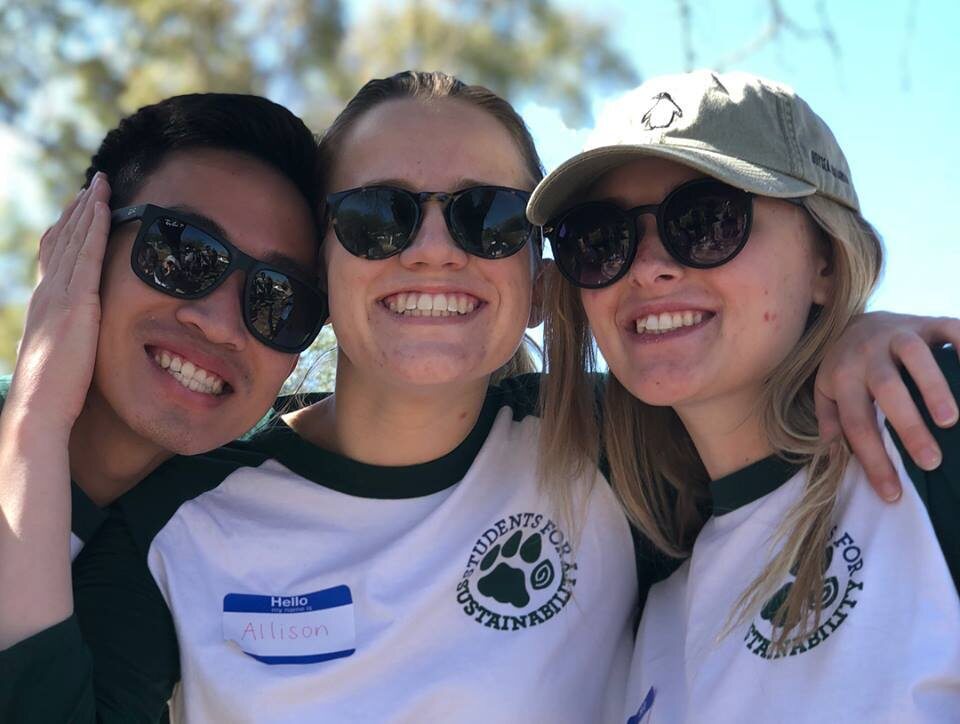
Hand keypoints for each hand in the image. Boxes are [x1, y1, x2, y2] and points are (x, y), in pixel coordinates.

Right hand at [5, 173, 111, 432]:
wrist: (39, 408)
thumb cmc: (54, 393)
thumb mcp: (63, 354)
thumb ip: (70, 336)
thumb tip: (80, 334)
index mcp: (46, 304)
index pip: (55, 256)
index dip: (67, 230)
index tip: (79, 209)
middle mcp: (48, 293)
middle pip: (62, 240)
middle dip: (78, 211)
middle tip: (92, 185)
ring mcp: (60, 295)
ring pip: (74, 240)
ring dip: (87, 209)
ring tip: (100, 185)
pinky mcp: (75, 302)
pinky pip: (87, 255)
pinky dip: (94, 228)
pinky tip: (103, 208)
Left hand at [815, 311, 959, 500]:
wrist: (857, 319)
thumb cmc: (846, 366)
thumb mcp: (827, 391)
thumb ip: (829, 420)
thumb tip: (834, 454)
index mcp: (844, 376)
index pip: (856, 423)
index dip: (872, 459)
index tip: (892, 493)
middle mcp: (869, 353)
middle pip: (887, 389)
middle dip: (908, 426)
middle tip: (930, 462)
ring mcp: (899, 334)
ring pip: (916, 356)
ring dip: (934, 387)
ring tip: (950, 421)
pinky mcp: (926, 322)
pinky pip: (949, 329)